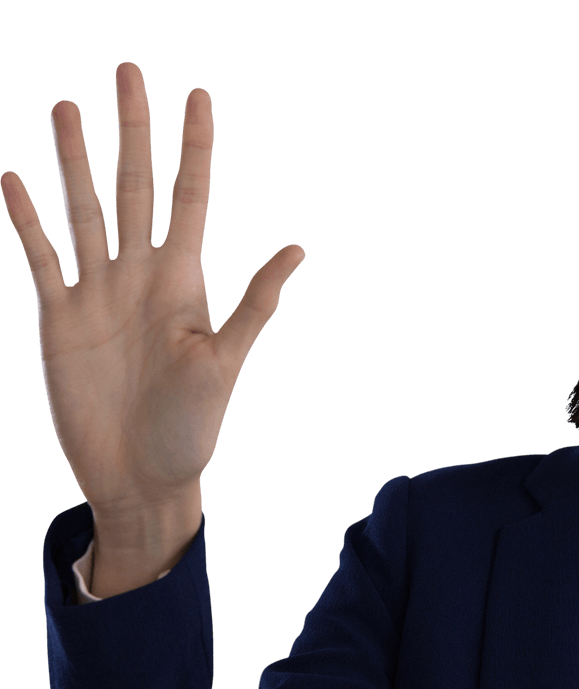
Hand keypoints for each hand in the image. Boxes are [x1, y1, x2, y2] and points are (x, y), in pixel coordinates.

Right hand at [2, 62, 303, 515]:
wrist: (140, 475)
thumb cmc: (192, 428)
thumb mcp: (225, 362)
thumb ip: (253, 304)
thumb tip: (298, 249)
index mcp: (184, 280)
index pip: (189, 196)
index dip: (193, 146)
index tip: (198, 95)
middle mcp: (140, 275)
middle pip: (134, 185)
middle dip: (132, 129)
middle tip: (128, 71)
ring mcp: (96, 293)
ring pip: (83, 208)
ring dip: (73, 158)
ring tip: (65, 106)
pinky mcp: (58, 318)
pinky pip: (40, 256)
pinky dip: (26, 219)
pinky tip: (14, 178)